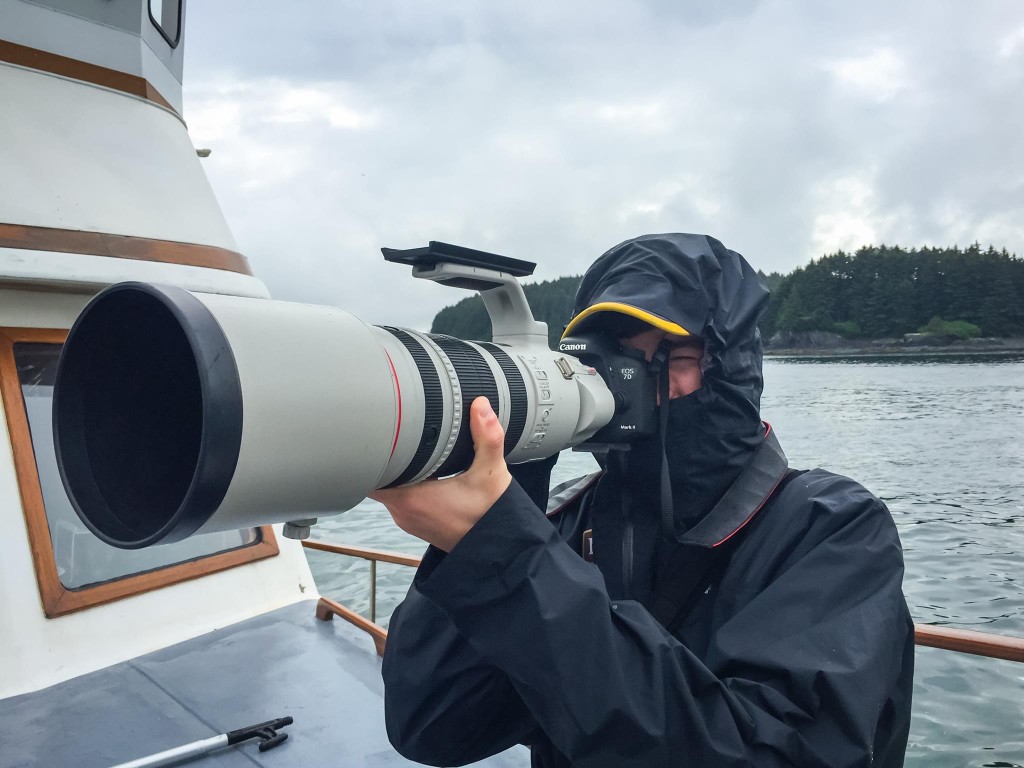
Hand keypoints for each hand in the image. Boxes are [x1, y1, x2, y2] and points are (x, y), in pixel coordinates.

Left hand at [370, 397, 512, 551]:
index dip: (368, 450)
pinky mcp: (417, 521)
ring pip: (387, 487)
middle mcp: (403, 511)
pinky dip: (406, 482)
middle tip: (393, 430)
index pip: (367, 473)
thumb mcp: (492, 474)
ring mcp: (408, 518)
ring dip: (395, 469)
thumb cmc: (491, 518)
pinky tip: (423, 468)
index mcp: (411, 498)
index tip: (375, 430)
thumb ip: (487, 437)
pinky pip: (400, 497)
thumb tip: (481, 406)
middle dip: (383, 454)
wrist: (499, 551)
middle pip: (374, 477)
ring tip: (408, 446)